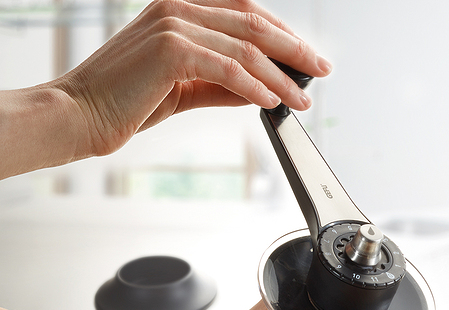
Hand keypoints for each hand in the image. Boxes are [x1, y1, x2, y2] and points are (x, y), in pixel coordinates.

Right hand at [59, 0, 331, 157]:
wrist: (79, 114)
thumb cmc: (125, 102)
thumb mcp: (184, 90)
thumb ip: (222, 85)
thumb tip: (263, 89)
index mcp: (179, 8)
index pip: (246, 12)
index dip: (283, 33)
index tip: (308, 58)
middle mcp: (178, 7)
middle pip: (254, 23)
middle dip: (295, 49)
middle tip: (322, 71)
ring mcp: (174, 24)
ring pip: (247, 48)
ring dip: (282, 76)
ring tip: (302, 98)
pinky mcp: (171, 51)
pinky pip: (228, 68)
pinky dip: (255, 86)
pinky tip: (272, 102)